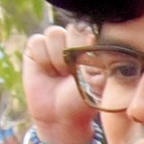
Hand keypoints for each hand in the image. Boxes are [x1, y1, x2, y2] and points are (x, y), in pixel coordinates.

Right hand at [21, 24, 97, 143]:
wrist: (60, 114)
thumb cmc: (84, 99)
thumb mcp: (100, 83)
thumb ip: (104, 64)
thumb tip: (106, 47)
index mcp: (93, 45)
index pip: (93, 30)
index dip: (89, 48)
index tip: (90, 68)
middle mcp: (75, 39)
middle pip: (73, 28)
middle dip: (73, 53)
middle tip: (74, 73)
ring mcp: (55, 42)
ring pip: (54, 33)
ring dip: (58, 57)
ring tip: (62, 74)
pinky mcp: (36, 47)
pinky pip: (37, 41)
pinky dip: (43, 59)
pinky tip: (49, 72)